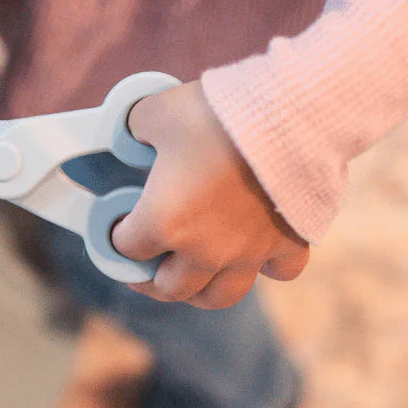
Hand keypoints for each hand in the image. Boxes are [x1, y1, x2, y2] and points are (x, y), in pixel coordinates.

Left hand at [110, 83, 309, 305]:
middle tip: (144, 263)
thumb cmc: (219, 113)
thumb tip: (130, 136)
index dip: (113, 235)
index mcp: (164, 222)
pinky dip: (267, 268)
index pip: (125, 248)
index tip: (116, 223)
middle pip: (168, 287)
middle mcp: (204, 249)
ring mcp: (248, 252)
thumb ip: (133, 130)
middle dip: (149, 278)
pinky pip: (280, 272)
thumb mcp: (155, 111)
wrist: (293, 113)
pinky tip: (257, 252)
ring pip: (218, 296)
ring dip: (198, 290)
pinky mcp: (288, 242)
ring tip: (191, 274)